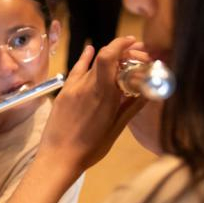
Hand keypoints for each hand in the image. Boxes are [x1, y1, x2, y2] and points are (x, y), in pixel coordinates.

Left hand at [37, 37, 146, 176]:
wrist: (57, 159)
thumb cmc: (89, 149)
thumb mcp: (116, 129)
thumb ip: (131, 108)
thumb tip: (147, 93)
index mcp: (103, 94)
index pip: (110, 56)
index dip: (122, 44)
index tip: (134, 43)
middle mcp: (86, 86)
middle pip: (104, 58)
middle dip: (122, 53)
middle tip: (135, 56)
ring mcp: (72, 89)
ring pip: (91, 64)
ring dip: (106, 58)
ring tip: (119, 58)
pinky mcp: (62, 94)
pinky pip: (75, 72)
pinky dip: (84, 60)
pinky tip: (89, 50)